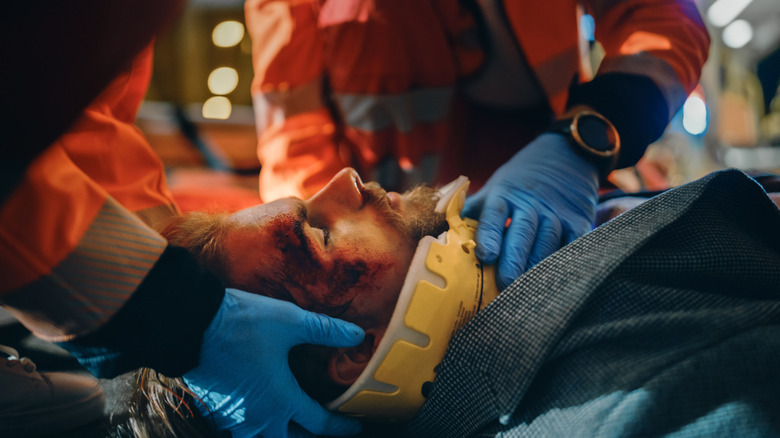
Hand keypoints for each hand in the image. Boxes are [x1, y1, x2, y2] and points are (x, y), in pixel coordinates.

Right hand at [183, 288, 364, 437]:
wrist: (189, 325)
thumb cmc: (242, 323)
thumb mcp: (291, 322)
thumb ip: (326, 330)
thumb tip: (356, 335)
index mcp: (281, 400)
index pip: (319, 424)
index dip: (340, 427)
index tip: (353, 427)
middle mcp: (257, 417)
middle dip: (307, 437)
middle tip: (320, 428)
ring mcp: (232, 418)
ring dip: (276, 434)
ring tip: (287, 422)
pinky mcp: (213, 410)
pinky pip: (237, 430)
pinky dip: (251, 426)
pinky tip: (255, 410)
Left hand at [462, 133, 598, 288]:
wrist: (566, 155)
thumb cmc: (521, 180)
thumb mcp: (495, 187)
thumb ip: (470, 208)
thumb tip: (437, 227)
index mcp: (505, 195)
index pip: (495, 215)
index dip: (490, 235)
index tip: (485, 255)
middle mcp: (531, 205)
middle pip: (522, 233)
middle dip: (514, 259)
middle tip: (506, 282)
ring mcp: (557, 213)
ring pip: (547, 243)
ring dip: (537, 267)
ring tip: (527, 290)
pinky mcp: (579, 221)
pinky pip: (572, 244)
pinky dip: (565, 261)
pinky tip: (556, 279)